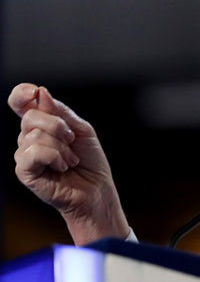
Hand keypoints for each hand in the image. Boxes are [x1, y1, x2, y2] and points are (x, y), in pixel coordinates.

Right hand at [8, 83, 128, 244]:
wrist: (96, 188)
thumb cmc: (89, 161)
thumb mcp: (80, 130)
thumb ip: (60, 112)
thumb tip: (40, 94)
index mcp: (41, 125)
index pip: (21, 102)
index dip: (22, 94)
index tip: (34, 92)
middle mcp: (28, 138)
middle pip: (30, 117)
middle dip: (58, 126)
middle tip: (72, 141)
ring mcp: (24, 154)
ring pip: (35, 135)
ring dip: (62, 147)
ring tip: (70, 160)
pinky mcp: (24, 171)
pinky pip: (34, 152)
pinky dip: (55, 157)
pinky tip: (62, 167)